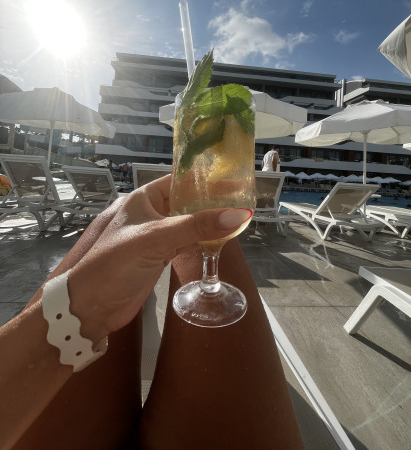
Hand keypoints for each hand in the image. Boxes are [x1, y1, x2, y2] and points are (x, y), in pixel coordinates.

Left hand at [68, 175, 251, 343]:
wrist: (93, 305)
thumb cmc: (116, 262)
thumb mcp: (156, 238)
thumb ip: (197, 226)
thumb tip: (240, 214)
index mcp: (145, 198)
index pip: (180, 180)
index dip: (205, 178)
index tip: (234, 178)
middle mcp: (153, 212)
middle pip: (188, 201)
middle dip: (213, 201)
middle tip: (244, 198)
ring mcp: (158, 235)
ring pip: (191, 223)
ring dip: (211, 222)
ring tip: (240, 216)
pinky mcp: (162, 255)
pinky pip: (189, 241)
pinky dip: (205, 240)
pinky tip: (224, 238)